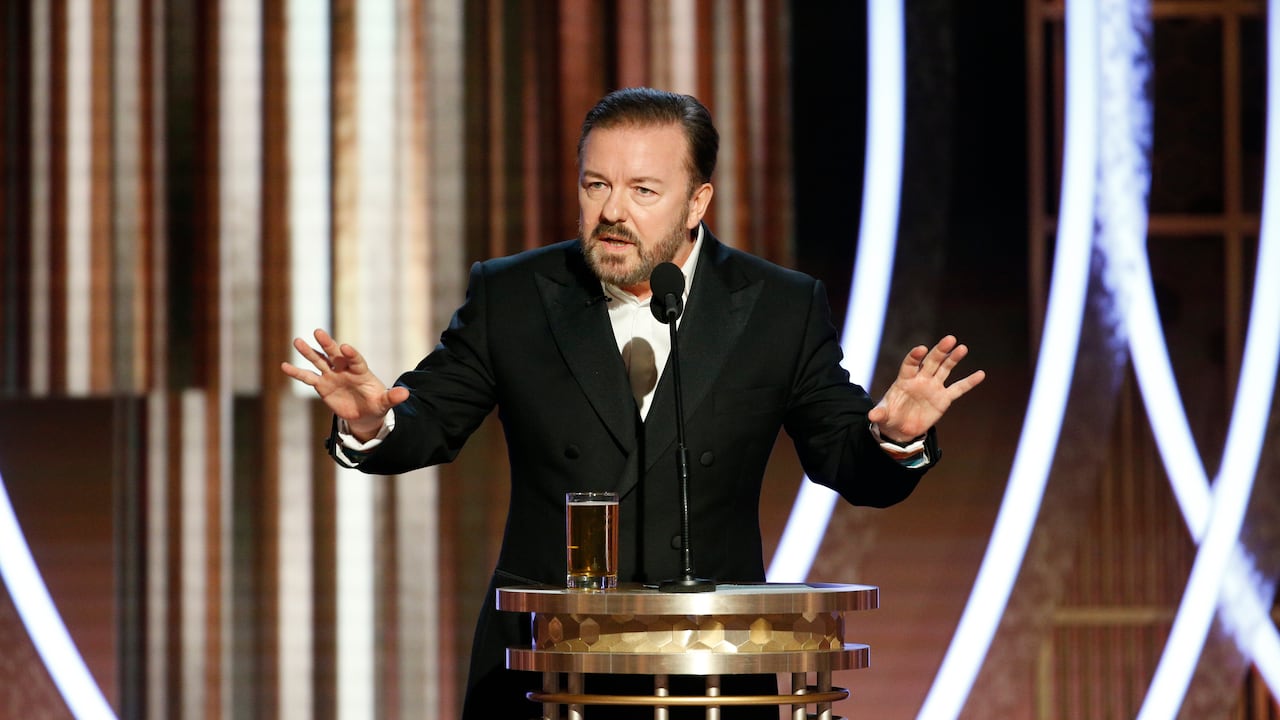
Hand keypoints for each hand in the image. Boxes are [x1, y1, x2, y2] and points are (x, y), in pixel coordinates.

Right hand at [280, 328, 409, 440]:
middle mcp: (345, 369)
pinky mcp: (322, 385)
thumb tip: (406, 394)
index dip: (351, 354)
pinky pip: (308, 377)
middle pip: (335, 354)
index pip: (356, 360)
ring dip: (308, 352)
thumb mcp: (385, 403)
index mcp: (361, 371)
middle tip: (318, 332)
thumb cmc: (376, 404)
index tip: (346, 348)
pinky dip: (296, 372)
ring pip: (319, 361)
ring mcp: (332, 376)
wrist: (364, 415)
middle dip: (328, 344)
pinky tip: (284, 366)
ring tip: (297, 341)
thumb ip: (392, 397)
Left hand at [867, 335, 985, 442]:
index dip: (915, 356)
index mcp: (904, 380)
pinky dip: (969, 382)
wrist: (901, 428)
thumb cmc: (890, 417)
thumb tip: (872, 416)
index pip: (910, 364)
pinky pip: (958, 389)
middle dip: (940, 351)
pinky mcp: (944, 398)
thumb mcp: (883, 416)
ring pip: (945, 369)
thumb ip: (880, 414)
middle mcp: (921, 379)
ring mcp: (933, 387)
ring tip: (962, 348)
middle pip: (931, 361)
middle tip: (950, 339)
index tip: (922, 349)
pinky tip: (980, 374)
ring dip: (954, 359)